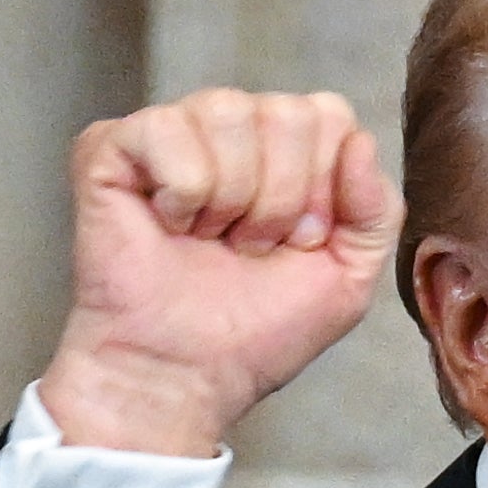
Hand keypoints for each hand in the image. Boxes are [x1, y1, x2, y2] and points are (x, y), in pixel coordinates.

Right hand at [27, 90, 397, 464]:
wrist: (183, 375)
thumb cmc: (254, 333)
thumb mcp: (346, 278)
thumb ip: (376, 211)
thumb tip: (359, 141)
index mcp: (284, 147)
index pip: (329, 114)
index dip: (322, 189)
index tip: (296, 244)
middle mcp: (229, 128)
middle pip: (287, 112)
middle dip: (279, 199)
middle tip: (247, 248)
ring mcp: (170, 132)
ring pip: (227, 112)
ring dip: (230, 198)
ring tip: (207, 240)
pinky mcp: (110, 147)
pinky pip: (165, 129)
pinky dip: (179, 193)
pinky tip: (166, 225)